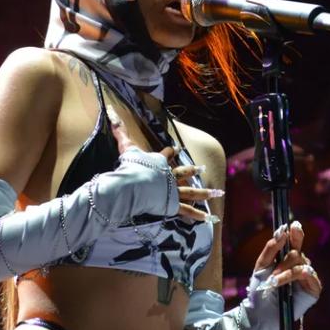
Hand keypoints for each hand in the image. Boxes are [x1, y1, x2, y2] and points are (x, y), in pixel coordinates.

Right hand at [107, 104, 221, 222]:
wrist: (135, 183)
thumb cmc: (130, 166)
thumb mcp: (125, 147)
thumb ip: (120, 131)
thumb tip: (110, 110)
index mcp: (159, 161)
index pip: (167, 154)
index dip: (171, 152)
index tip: (177, 149)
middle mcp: (169, 175)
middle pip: (184, 172)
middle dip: (193, 170)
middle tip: (202, 168)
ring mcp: (173, 190)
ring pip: (192, 191)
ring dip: (205, 192)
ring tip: (218, 192)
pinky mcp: (173, 204)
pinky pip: (187, 210)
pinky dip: (198, 215)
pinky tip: (210, 218)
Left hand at [253, 220, 321, 297]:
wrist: (261, 312)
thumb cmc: (260, 289)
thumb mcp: (262, 266)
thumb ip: (271, 248)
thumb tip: (282, 231)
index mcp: (288, 257)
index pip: (295, 241)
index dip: (296, 233)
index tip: (294, 226)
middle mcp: (300, 264)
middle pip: (296, 253)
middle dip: (282, 262)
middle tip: (272, 274)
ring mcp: (308, 276)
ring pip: (300, 264)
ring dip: (285, 272)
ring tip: (273, 282)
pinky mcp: (314, 287)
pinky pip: (308, 275)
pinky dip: (294, 276)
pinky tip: (285, 283)